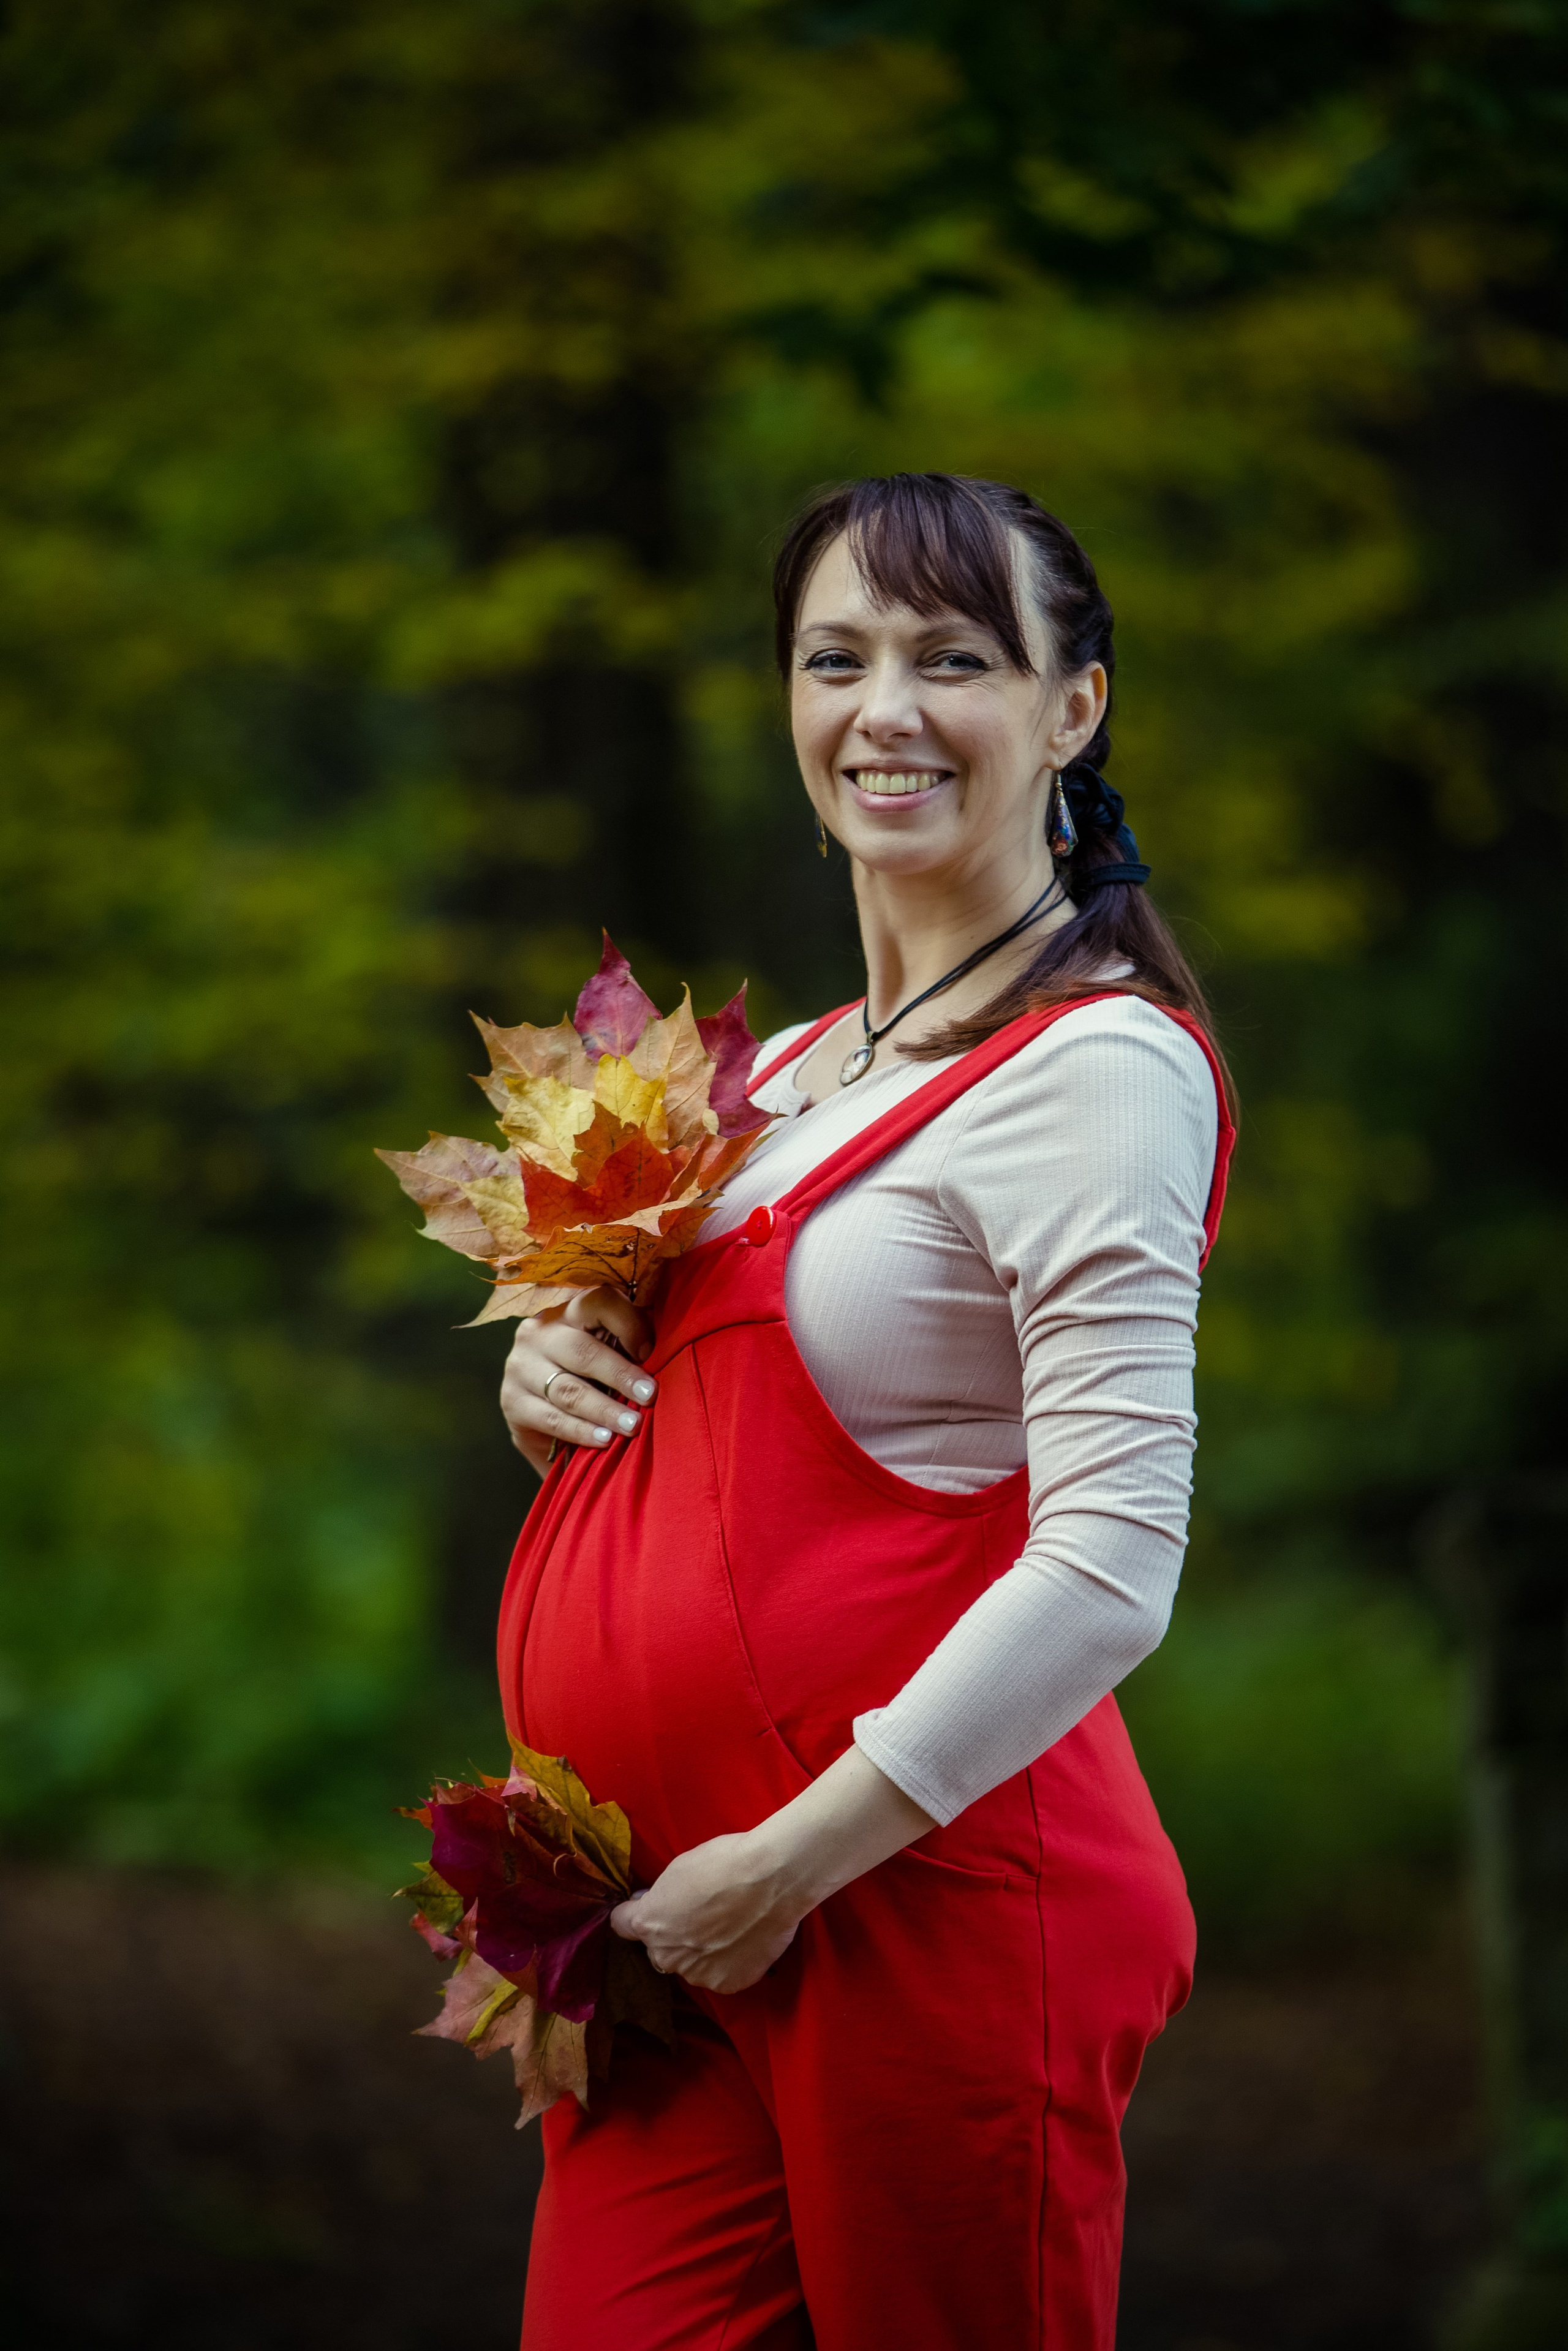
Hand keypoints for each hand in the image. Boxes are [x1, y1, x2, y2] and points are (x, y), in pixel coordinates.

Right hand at [499, 1287, 654, 1475]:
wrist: (544, 1411)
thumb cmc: (592, 1376)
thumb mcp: (610, 1351)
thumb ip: (629, 1345)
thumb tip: (662, 1353)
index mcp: (568, 1311)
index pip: (598, 1302)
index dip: (628, 1324)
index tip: (651, 1353)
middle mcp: (539, 1332)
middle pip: (582, 1351)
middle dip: (620, 1375)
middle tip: (649, 1397)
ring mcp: (520, 1366)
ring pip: (567, 1389)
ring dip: (603, 1410)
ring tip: (631, 1425)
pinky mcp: (512, 1401)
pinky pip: (552, 1418)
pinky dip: (581, 1431)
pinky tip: (604, 1440)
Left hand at [609, 1832, 804, 1994]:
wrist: (772, 1880)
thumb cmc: (724, 1863)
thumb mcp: (679, 1869)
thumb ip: (661, 1897)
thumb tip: (652, 1904)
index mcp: (649, 1924)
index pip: (622, 1925)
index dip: (635, 1913)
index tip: (649, 1905)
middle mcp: (667, 1956)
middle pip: (660, 1949)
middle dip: (673, 1935)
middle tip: (701, 1914)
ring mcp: (698, 1975)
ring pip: (691, 1965)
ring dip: (701, 1952)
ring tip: (729, 1927)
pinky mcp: (728, 1984)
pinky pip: (720, 1974)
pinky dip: (729, 1961)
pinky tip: (744, 1939)